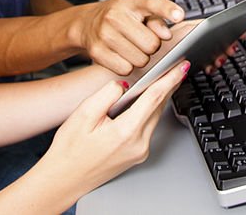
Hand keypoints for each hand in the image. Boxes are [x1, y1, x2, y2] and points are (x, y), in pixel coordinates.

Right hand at [44, 61, 187, 193]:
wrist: (63, 179)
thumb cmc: (69, 150)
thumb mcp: (83, 114)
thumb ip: (107, 94)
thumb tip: (124, 83)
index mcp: (126, 132)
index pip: (155, 98)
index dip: (170, 78)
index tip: (182, 66)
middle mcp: (138, 144)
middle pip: (159, 107)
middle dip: (168, 85)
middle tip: (176, 66)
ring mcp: (140, 152)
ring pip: (156, 117)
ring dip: (160, 98)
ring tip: (163, 79)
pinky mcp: (138, 155)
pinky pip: (149, 127)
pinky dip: (150, 112)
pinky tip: (147, 102)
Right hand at [77, 0, 183, 73]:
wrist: (88, 23)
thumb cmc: (120, 15)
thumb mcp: (140, 9)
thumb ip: (158, 18)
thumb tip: (166, 34)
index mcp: (131, 0)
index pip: (152, 2)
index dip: (167, 9)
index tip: (179, 15)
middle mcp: (116, 15)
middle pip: (151, 43)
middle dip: (153, 45)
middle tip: (144, 40)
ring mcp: (104, 33)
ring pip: (140, 59)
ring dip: (142, 57)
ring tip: (133, 47)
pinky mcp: (97, 52)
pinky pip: (126, 69)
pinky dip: (128, 66)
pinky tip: (123, 55)